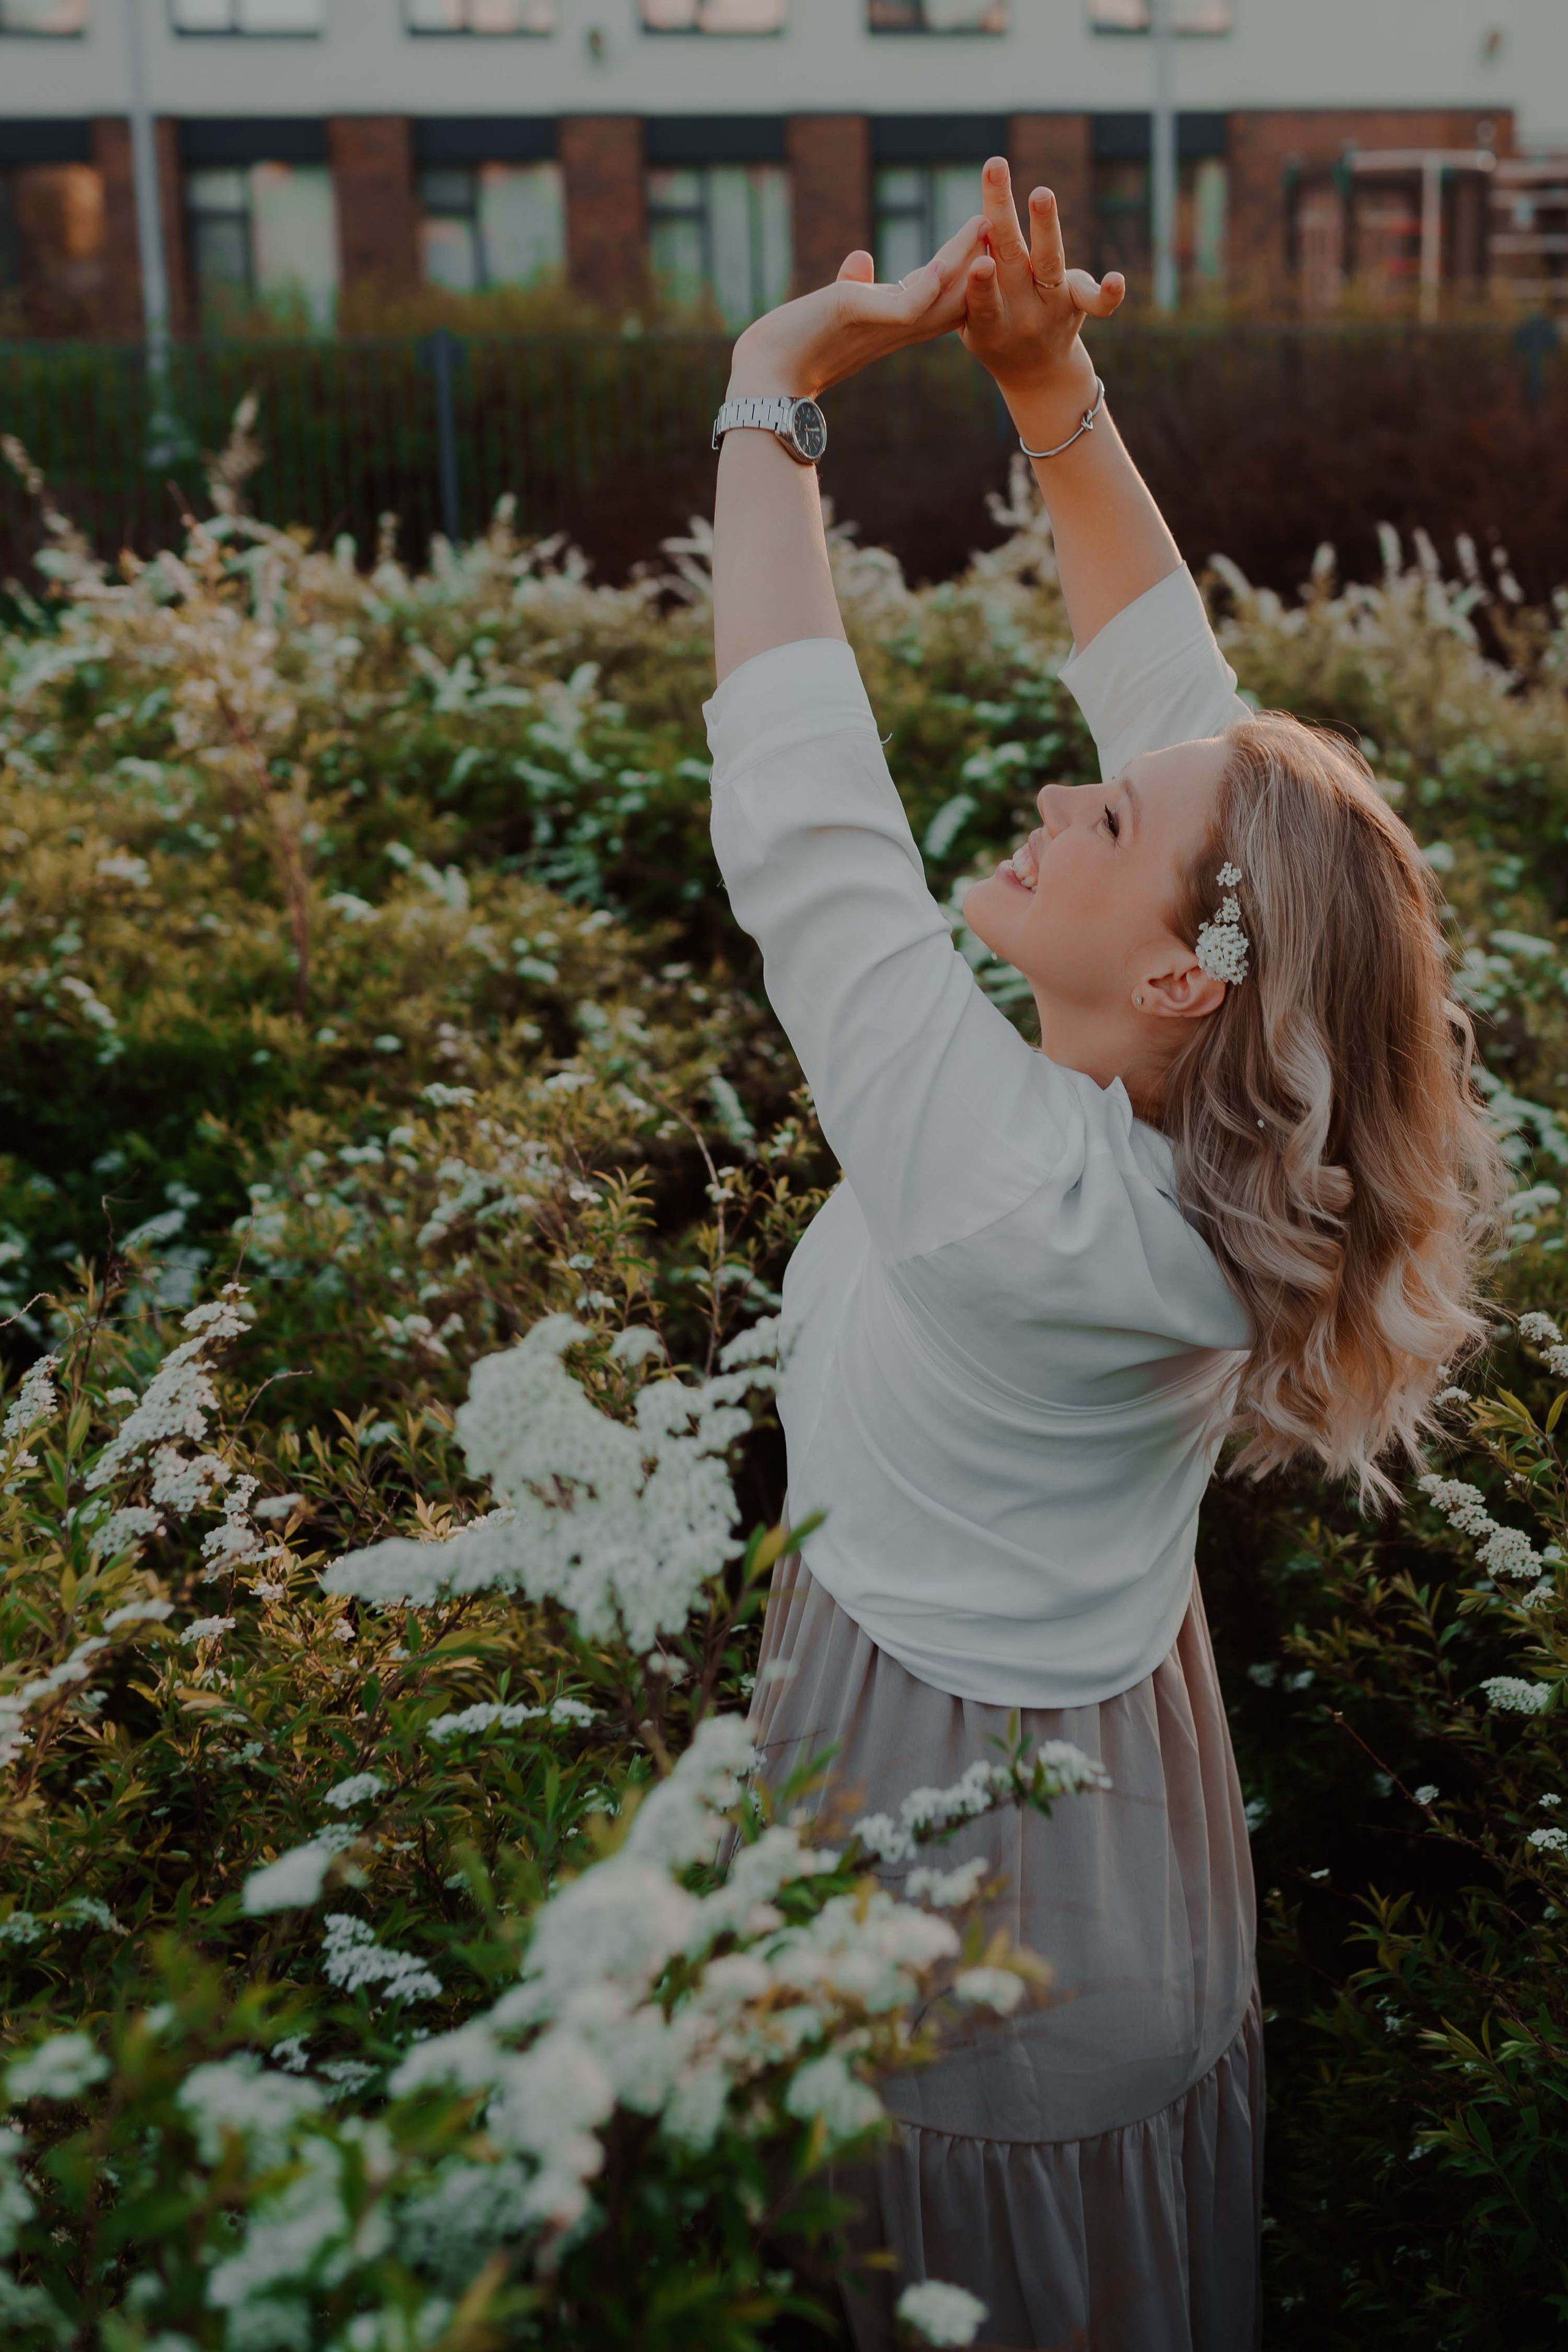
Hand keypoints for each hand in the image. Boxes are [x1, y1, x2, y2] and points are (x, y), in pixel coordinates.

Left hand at [726, 214, 986, 400]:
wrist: (764, 376)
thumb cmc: (791, 347)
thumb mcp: (831, 308)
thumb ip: (854, 286)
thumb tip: (861, 259)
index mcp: (890, 325)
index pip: (938, 297)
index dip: (965, 272)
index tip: (986, 241)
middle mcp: (894, 329)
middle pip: (952, 296)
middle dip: (979, 264)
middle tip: (1003, 227)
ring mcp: (882, 326)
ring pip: (940, 296)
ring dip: (965, 263)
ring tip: (987, 225)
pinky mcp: (863, 318)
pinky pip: (910, 303)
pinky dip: (931, 283)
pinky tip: (950, 260)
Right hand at [960, 154, 1123, 401]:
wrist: (1036, 373)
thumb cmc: (994, 333)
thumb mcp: (972, 326)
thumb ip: (970, 288)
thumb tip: (976, 229)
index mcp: (990, 325)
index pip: (983, 302)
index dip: (981, 285)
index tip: (979, 261)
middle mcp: (1024, 313)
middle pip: (1010, 258)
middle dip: (1000, 209)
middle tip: (995, 167)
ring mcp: (1054, 307)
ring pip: (1050, 263)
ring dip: (1046, 225)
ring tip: (1041, 192)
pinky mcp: (1080, 303)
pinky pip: (1098, 302)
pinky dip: (1110, 293)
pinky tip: (1118, 279)